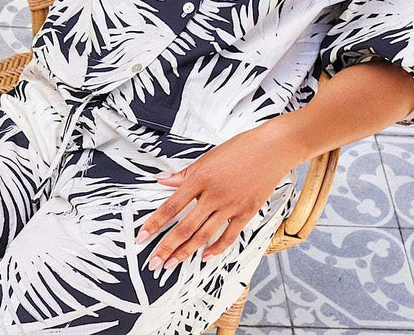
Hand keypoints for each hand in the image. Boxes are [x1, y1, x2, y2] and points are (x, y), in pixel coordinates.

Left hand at [135, 122, 295, 270]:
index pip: (171, 206)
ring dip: (185, 251)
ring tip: (172, 263)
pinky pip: (228, 236)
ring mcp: (230, 205)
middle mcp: (213, 194)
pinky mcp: (246, 212)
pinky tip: (205, 256)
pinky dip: (216, 248)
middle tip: (153, 262)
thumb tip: (163, 180)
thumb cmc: (240, 148)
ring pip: (203, 234)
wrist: (271, 149)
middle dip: (166, 247)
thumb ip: (184, 173)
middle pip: (185, 226)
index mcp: (200, 178)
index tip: (141, 237)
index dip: (154, 224)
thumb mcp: (208, 156)